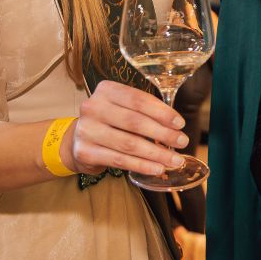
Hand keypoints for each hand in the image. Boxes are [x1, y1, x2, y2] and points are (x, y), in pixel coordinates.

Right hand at [64, 79, 188, 177]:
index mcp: (106, 90)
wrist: (78, 140)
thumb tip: (175, 127)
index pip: (138, 100)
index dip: (162, 112)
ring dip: (156, 154)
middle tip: (182, 142)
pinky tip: (156, 168)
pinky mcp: (85, 152)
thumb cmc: (109, 122)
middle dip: (163, 134)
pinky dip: (142, 166)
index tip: (180, 123)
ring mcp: (86, 130)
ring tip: (174, 160)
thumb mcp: (123, 108)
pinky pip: (119, 160)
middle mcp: (93, 107)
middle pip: (135, 122)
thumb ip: (145, 112)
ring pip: (129, 144)